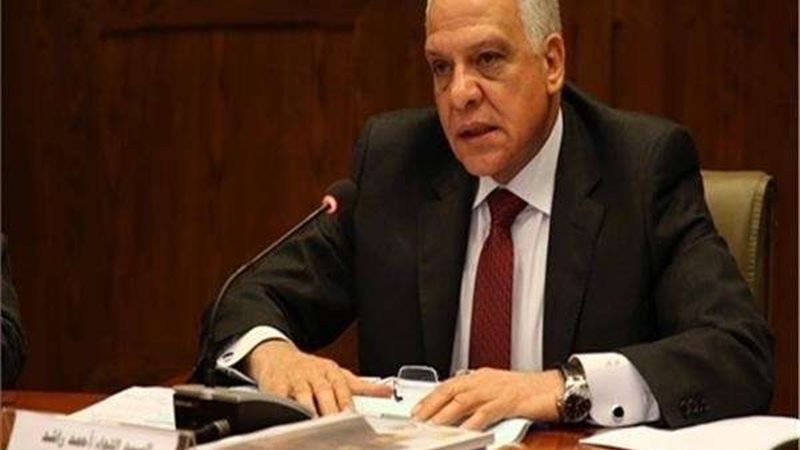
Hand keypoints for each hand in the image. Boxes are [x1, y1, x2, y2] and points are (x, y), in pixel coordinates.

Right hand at [246, 340, 391, 416]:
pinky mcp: (275, 386)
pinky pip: (281, 398)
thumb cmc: (311, 370)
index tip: (352, 418)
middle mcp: (314, 374)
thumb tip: (388, 391)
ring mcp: (294, 379)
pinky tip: (290, 419)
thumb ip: (361, 386)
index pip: (342, 388)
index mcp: (331, 371)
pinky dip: (285, 408)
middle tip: (336, 426)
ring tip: (315, 426)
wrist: (277, 356)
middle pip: (324, 392)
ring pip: (303, 396)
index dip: (346, 403)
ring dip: (310, 411)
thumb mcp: (337, 374)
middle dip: (330, 410)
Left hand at [411, 368, 563, 429]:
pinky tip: (464, 430)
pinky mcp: (510, 401)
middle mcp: (486, 380)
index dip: (431, 397)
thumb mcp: (498, 393)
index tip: (417, 410)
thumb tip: (459, 414)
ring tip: (433, 426)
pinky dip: (473, 421)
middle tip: (418, 419)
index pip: (449, 385)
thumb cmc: (530, 393)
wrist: (556, 388)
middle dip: (432, 405)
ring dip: (446, 414)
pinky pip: (487, 411)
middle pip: (451, 391)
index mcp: (481, 377)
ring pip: (464, 400)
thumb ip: (479, 401)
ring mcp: (497, 390)